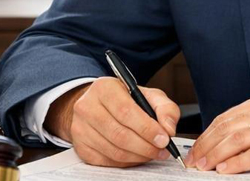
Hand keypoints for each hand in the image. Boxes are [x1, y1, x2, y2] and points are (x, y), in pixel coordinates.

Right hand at [45, 77, 180, 167]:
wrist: (97, 106)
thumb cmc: (125, 100)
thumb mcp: (148, 95)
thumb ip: (165, 108)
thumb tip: (169, 129)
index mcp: (104, 88)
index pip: (125, 111)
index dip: (147, 128)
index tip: (164, 138)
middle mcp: (87, 107)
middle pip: (119, 134)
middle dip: (145, 146)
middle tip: (162, 150)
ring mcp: (80, 128)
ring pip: (113, 150)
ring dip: (138, 156)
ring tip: (153, 153)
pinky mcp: (80, 147)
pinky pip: (106, 161)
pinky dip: (126, 162)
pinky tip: (137, 156)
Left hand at [187, 93, 249, 173]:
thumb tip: (228, 141)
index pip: (226, 118)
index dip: (207, 135)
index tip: (196, 149)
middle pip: (227, 128)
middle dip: (206, 146)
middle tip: (193, 162)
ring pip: (238, 139)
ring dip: (216, 155)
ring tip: (204, 167)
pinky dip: (238, 163)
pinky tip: (226, 170)